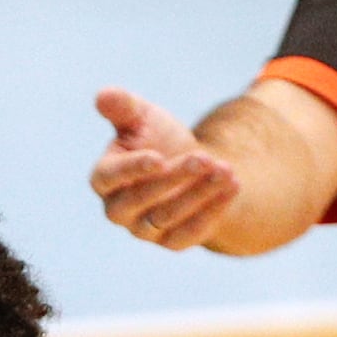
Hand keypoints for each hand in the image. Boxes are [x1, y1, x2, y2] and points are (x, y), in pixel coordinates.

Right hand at [91, 90, 240, 248]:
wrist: (192, 167)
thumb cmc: (159, 139)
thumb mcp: (142, 118)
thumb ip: (123, 107)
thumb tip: (103, 95)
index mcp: (104, 179)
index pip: (108, 178)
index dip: (131, 169)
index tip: (158, 157)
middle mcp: (119, 209)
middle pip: (139, 200)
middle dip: (174, 179)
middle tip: (203, 158)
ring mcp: (145, 230)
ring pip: (167, 217)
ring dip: (198, 193)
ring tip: (225, 168)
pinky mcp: (173, 241)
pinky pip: (190, 232)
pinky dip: (213, 210)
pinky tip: (233, 185)